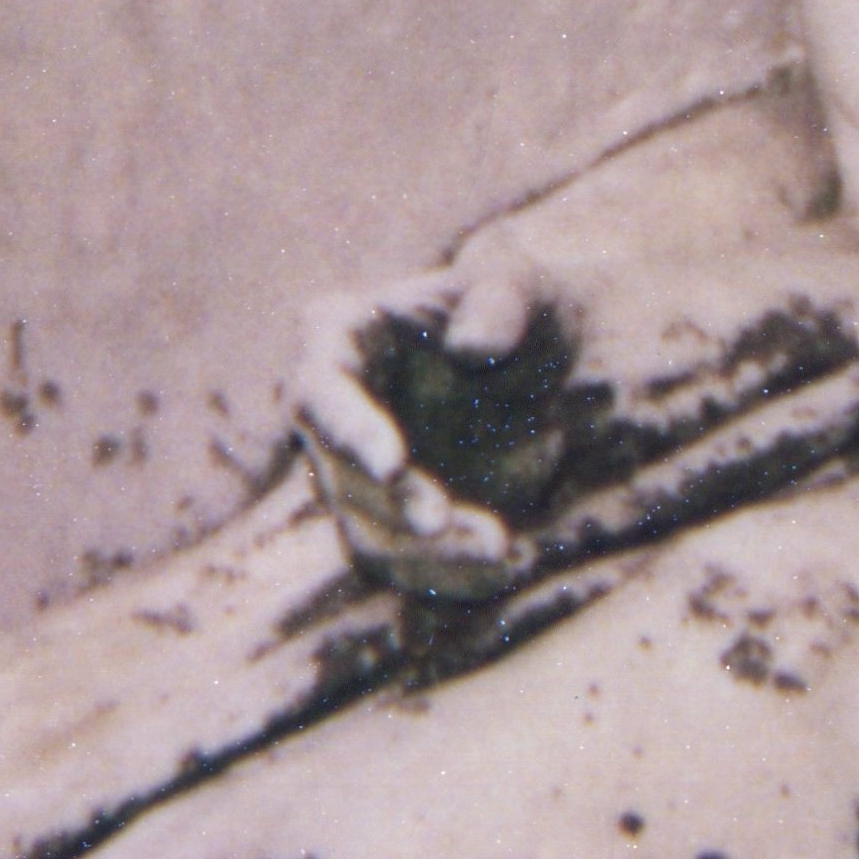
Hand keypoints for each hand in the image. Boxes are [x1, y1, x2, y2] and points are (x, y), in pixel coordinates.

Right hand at [290, 247, 569, 599]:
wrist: (537, 354)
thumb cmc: (513, 302)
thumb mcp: (517, 284)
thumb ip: (498, 306)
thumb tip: (472, 348)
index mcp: (340, 338)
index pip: (321, 393)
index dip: (350, 431)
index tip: (394, 465)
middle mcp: (333, 414)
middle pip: (342, 480)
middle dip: (400, 509)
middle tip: (466, 527)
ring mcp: (358, 473)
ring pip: (372, 536)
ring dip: (433, 556)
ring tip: (503, 549)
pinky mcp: (393, 517)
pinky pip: (411, 565)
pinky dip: (458, 574)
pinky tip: (513, 563)